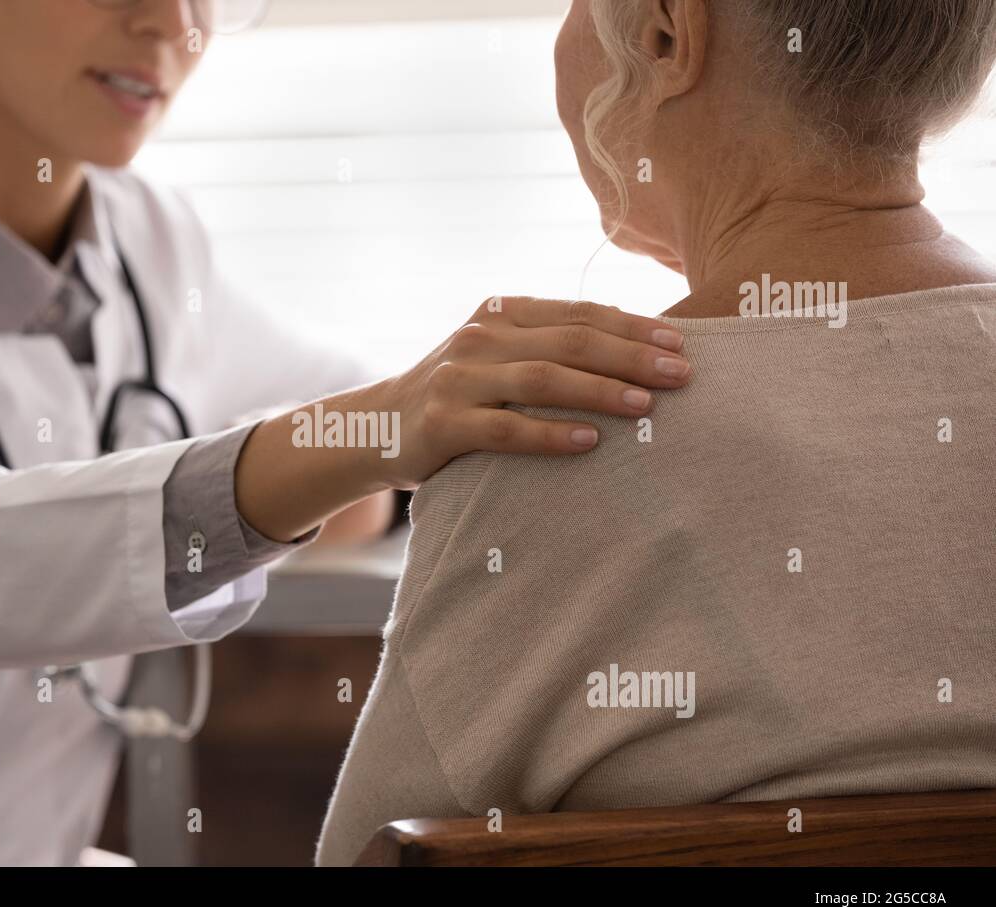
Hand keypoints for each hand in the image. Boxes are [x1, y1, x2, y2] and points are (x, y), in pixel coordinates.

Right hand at [366, 297, 691, 487]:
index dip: (632, 326)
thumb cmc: (458, 394)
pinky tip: (590, 442)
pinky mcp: (441, 425)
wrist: (376, 427)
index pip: (578, 313)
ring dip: (600, 391)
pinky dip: (550, 435)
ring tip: (647, 406)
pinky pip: (506, 430)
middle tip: (682, 374)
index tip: (680, 342)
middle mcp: (480, 338)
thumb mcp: (497, 354)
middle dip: (631, 357)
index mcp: (501, 313)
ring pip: (541, 380)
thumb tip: (637, 350)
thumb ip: (547, 344)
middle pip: (569, 342)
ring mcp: (457, 379)